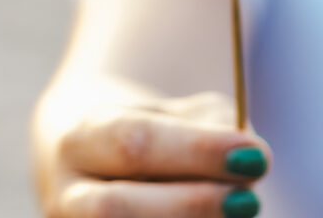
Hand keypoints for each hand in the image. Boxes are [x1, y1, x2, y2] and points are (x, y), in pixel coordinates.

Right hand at [38, 89, 271, 217]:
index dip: (197, 152)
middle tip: (251, 197)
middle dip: (193, 204)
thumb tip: (251, 156)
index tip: (256, 154)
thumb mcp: (175, 113)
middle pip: (117, 209)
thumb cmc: (150, 133)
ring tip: (241, 211)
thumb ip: (211, 126)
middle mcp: (66, 196)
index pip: (134, 143)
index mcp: (81, 138)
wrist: (93, 163)